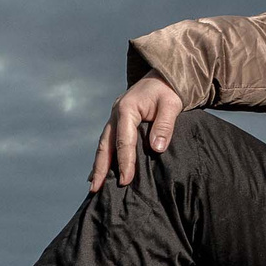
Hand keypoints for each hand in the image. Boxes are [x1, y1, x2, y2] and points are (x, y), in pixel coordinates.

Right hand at [89, 72, 185, 190]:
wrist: (164, 77)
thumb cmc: (169, 91)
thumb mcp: (172, 105)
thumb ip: (164, 126)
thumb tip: (156, 148)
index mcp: (127, 109)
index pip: (124, 140)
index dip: (125, 161)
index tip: (126, 180)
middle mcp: (116, 113)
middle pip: (105, 144)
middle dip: (100, 167)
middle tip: (96, 188)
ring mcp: (114, 117)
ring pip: (103, 144)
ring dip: (98, 165)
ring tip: (94, 185)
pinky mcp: (118, 122)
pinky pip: (108, 141)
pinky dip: (103, 157)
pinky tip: (98, 172)